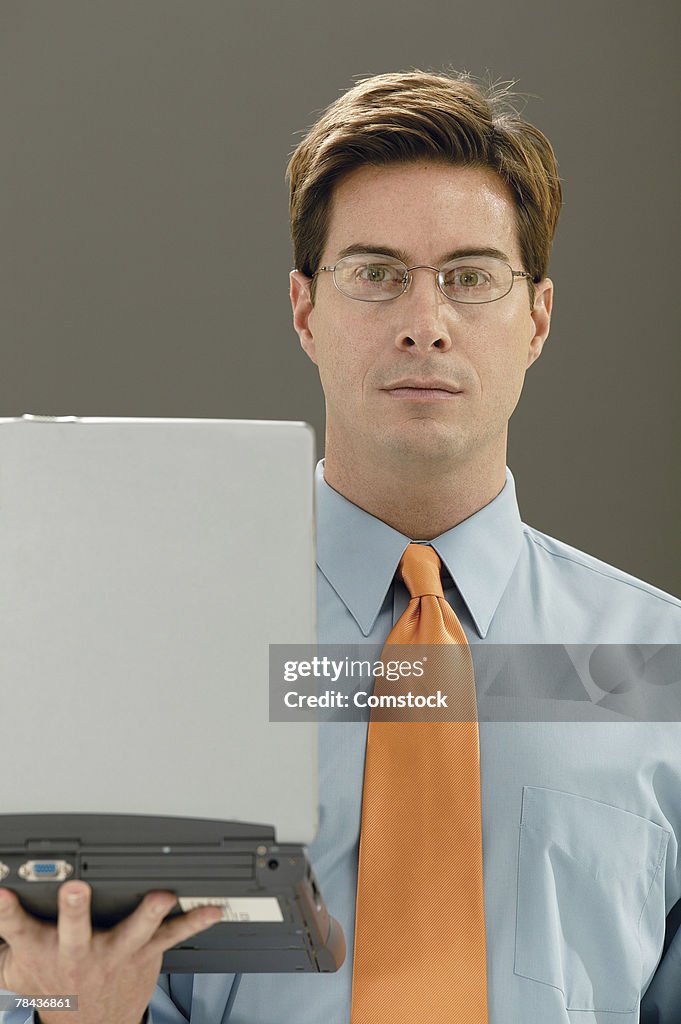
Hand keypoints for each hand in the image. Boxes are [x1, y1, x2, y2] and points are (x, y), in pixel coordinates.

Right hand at [0, 881, 221, 1023]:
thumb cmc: (55, 989)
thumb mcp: (16, 972)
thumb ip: (1, 941)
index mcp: (42, 949)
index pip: (17, 926)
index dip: (7, 911)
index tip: (2, 892)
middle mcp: (78, 952)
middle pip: (73, 929)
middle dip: (74, 909)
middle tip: (74, 889)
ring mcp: (114, 954)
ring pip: (132, 930)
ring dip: (148, 913)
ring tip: (162, 896)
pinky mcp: (144, 954)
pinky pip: (174, 936)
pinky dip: (194, 922)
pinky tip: (213, 908)